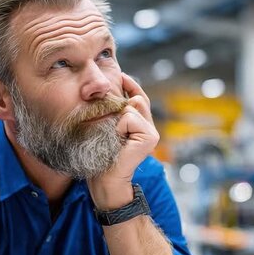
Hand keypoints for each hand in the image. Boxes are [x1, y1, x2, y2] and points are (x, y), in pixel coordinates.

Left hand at [88, 73, 159, 208]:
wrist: (105, 180)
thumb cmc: (101, 156)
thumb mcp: (107, 128)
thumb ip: (115, 112)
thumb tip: (112, 86)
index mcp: (142, 125)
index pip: (139, 97)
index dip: (130, 85)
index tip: (121, 74)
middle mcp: (150, 127)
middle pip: (136, 99)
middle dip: (120, 106)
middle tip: (112, 128)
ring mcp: (152, 133)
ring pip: (133, 106)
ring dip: (117, 119)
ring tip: (115, 136)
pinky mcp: (150, 137)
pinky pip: (130, 117)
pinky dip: (120, 126)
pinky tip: (119, 140)